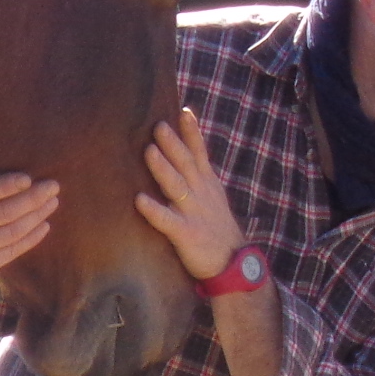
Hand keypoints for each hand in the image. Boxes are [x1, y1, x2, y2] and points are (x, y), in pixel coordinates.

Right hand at [0, 126, 57, 318]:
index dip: (5, 187)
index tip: (28, 178)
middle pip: (2, 214)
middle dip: (31, 200)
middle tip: (53, 185)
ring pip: (11, 233)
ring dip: (36, 216)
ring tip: (53, 201)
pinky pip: (12, 251)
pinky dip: (31, 238)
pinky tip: (44, 223)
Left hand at [134, 109, 248, 281]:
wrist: (234, 265)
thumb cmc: (217, 231)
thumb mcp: (213, 199)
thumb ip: (200, 179)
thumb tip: (185, 160)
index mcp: (208, 185)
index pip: (200, 153)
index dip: (192, 133)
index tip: (184, 110)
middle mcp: (201, 195)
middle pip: (186, 164)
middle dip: (173, 143)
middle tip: (158, 125)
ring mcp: (194, 213)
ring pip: (176, 186)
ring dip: (162, 168)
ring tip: (149, 150)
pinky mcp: (186, 234)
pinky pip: (167, 220)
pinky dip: (154, 210)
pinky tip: (139, 200)